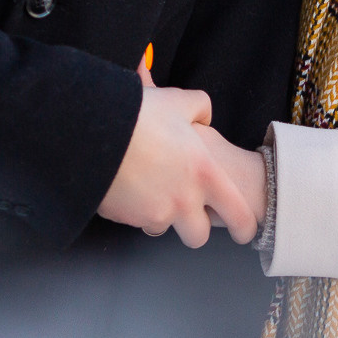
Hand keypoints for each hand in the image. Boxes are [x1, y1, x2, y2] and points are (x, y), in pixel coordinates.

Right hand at [97, 64, 258, 246]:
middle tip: (190, 216)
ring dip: (161, 216)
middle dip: (195, 229)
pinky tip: (128, 185)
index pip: (239, 215)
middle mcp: (184, 200)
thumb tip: (203, 116)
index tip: (243, 230)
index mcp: (205, 173)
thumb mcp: (178, 101)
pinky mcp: (128, 219)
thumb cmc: (140, 115)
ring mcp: (155, 213)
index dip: (244, 227)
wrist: (93, 132)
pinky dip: (135, 208)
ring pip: (164, 229)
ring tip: (150, 190)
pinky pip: (136, 220)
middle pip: (199, 236)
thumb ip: (199, 107)